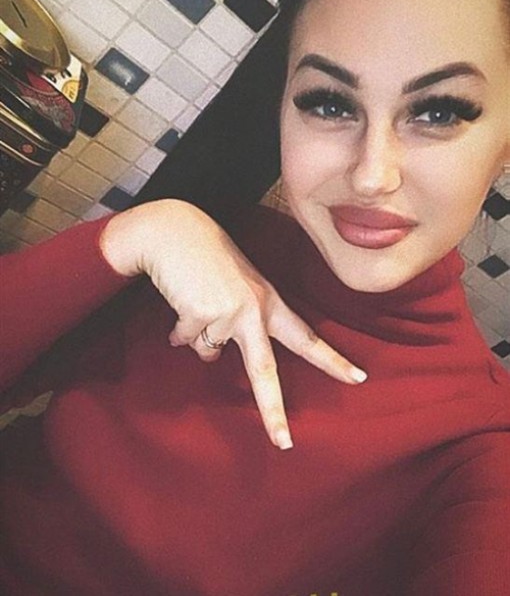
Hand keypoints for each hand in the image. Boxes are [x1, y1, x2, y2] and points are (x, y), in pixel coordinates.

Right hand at [100, 199, 366, 449]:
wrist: (175, 231)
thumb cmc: (207, 258)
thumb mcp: (236, 287)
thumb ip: (235, 323)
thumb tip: (211, 356)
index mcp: (269, 303)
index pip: (306, 338)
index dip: (332, 360)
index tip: (357, 378)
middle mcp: (254, 311)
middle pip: (265, 371)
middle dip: (272, 411)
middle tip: (285, 443)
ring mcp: (228, 313)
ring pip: (207, 351)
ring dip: (196, 334)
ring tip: (195, 301)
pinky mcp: (201, 315)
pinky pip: (185, 338)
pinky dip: (179, 327)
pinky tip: (181, 300)